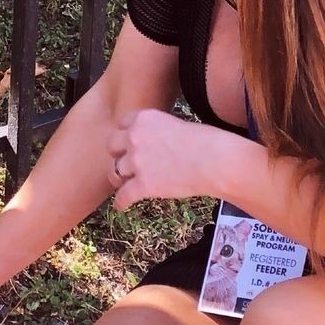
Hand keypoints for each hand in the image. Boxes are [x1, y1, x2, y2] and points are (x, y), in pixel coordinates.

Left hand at [106, 108, 223, 210]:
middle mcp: (135, 137)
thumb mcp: (176, 123)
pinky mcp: (143, 184)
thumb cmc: (205, 141)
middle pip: (111, 145)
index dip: (124, 134)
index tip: (127, 141)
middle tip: (125, 161)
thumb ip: (158, 131)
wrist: (214, 160)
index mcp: (144, 118)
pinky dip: (121, 202)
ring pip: (115, 171)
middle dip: (117, 154)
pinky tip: (122, 206)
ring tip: (123, 183)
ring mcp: (137, 161)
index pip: (121, 123)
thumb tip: (156, 144)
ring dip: (119, 178)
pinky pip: (123, 196)